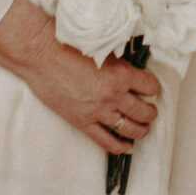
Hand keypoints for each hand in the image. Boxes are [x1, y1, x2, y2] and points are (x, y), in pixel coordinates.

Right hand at [25, 43, 161, 157]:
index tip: (151, 90)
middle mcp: (113, 96)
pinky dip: (119, 146)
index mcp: (121, 75)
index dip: (153, 88)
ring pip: (129, 128)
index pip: (150, 86)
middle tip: (151, 111)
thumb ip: (119, 65)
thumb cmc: (69, 47)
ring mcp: (98, 111)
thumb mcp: (103, 51)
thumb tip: (131, 73)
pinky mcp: (82, 122)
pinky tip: (127, 147)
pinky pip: (106, 140)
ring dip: (141, 130)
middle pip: (143, 111)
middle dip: (151, 112)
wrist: (42, 56)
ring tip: (143, 129)